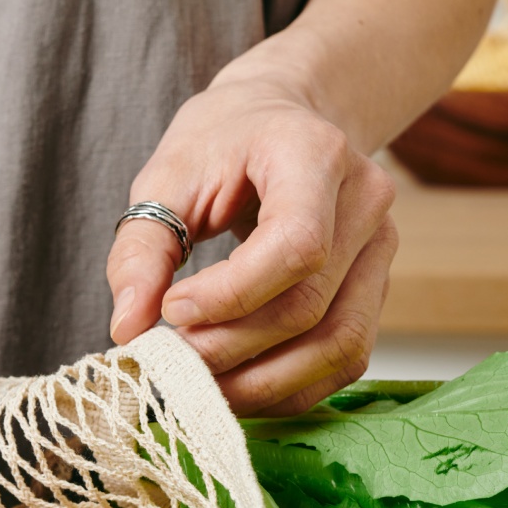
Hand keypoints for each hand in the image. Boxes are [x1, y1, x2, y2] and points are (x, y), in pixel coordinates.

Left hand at [106, 74, 397, 415]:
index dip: (231, 296)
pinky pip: (344, 359)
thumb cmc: (220, 144)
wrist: (279, 120)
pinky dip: (288, 388)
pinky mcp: (375, 289)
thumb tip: (127, 329)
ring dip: (262, 383)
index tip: (169, 311)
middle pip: (309, 306)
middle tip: (169, 361)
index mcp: (316, 155)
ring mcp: (379, 250)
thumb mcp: (165, 178)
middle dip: (231, 349)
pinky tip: (236, 386)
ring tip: (197, 386)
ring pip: (338, 345)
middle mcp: (365, 203)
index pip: (296, 247)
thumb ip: (141, 251)